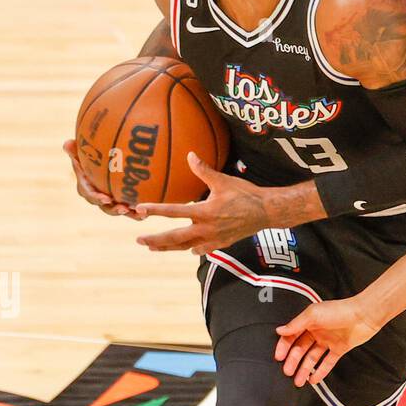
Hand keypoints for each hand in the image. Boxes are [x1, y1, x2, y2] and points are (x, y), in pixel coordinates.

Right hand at [62, 139, 133, 215]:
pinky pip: (129, 208)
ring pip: (119, 210)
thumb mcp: (80, 151)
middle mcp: (97, 197)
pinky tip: (147, 213)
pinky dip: (137, 212)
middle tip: (124, 209)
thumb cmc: (88, 154)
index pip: (90, 194)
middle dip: (114, 209)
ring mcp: (110, 200)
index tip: (106, 199)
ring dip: (129, 214)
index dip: (97, 198)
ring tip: (140, 215)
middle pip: (105, 207)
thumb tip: (67, 143)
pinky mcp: (121, 200)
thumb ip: (74, 149)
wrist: (99, 160)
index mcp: (86, 187)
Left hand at [134, 152, 266, 254]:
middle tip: (138, 238)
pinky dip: (192, 249)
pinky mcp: (221, 244)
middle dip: (155, 239)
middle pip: (174, 237)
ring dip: (167, 247)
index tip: (140, 209)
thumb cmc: (246, 194)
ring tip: (153, 247)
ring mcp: (212, 239)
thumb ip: (204, 170)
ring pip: (184, 247)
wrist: (267, 212)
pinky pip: (201, 250)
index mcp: (204, 212)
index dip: (155, 210)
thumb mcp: (224, 181)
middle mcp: (206, 229)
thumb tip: (190, 155)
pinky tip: (187, 248)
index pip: (173, 212)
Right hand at [275, 298, 383, 387]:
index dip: (284, 346)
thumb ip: (296, 324)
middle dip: (293, 361)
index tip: (278, 357)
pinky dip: (320, 372)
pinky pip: (327, 363)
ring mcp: (328, 341)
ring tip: (298, 381)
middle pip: (301, 349)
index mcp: (309, 321)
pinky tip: (313, 380)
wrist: (364, 315)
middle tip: (287, 372)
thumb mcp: (313, 314)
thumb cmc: (339, 310)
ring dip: (304, 369)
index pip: (292, 335)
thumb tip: (279, 330)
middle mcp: (317, 331)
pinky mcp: (339, 349)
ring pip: (312, 358)